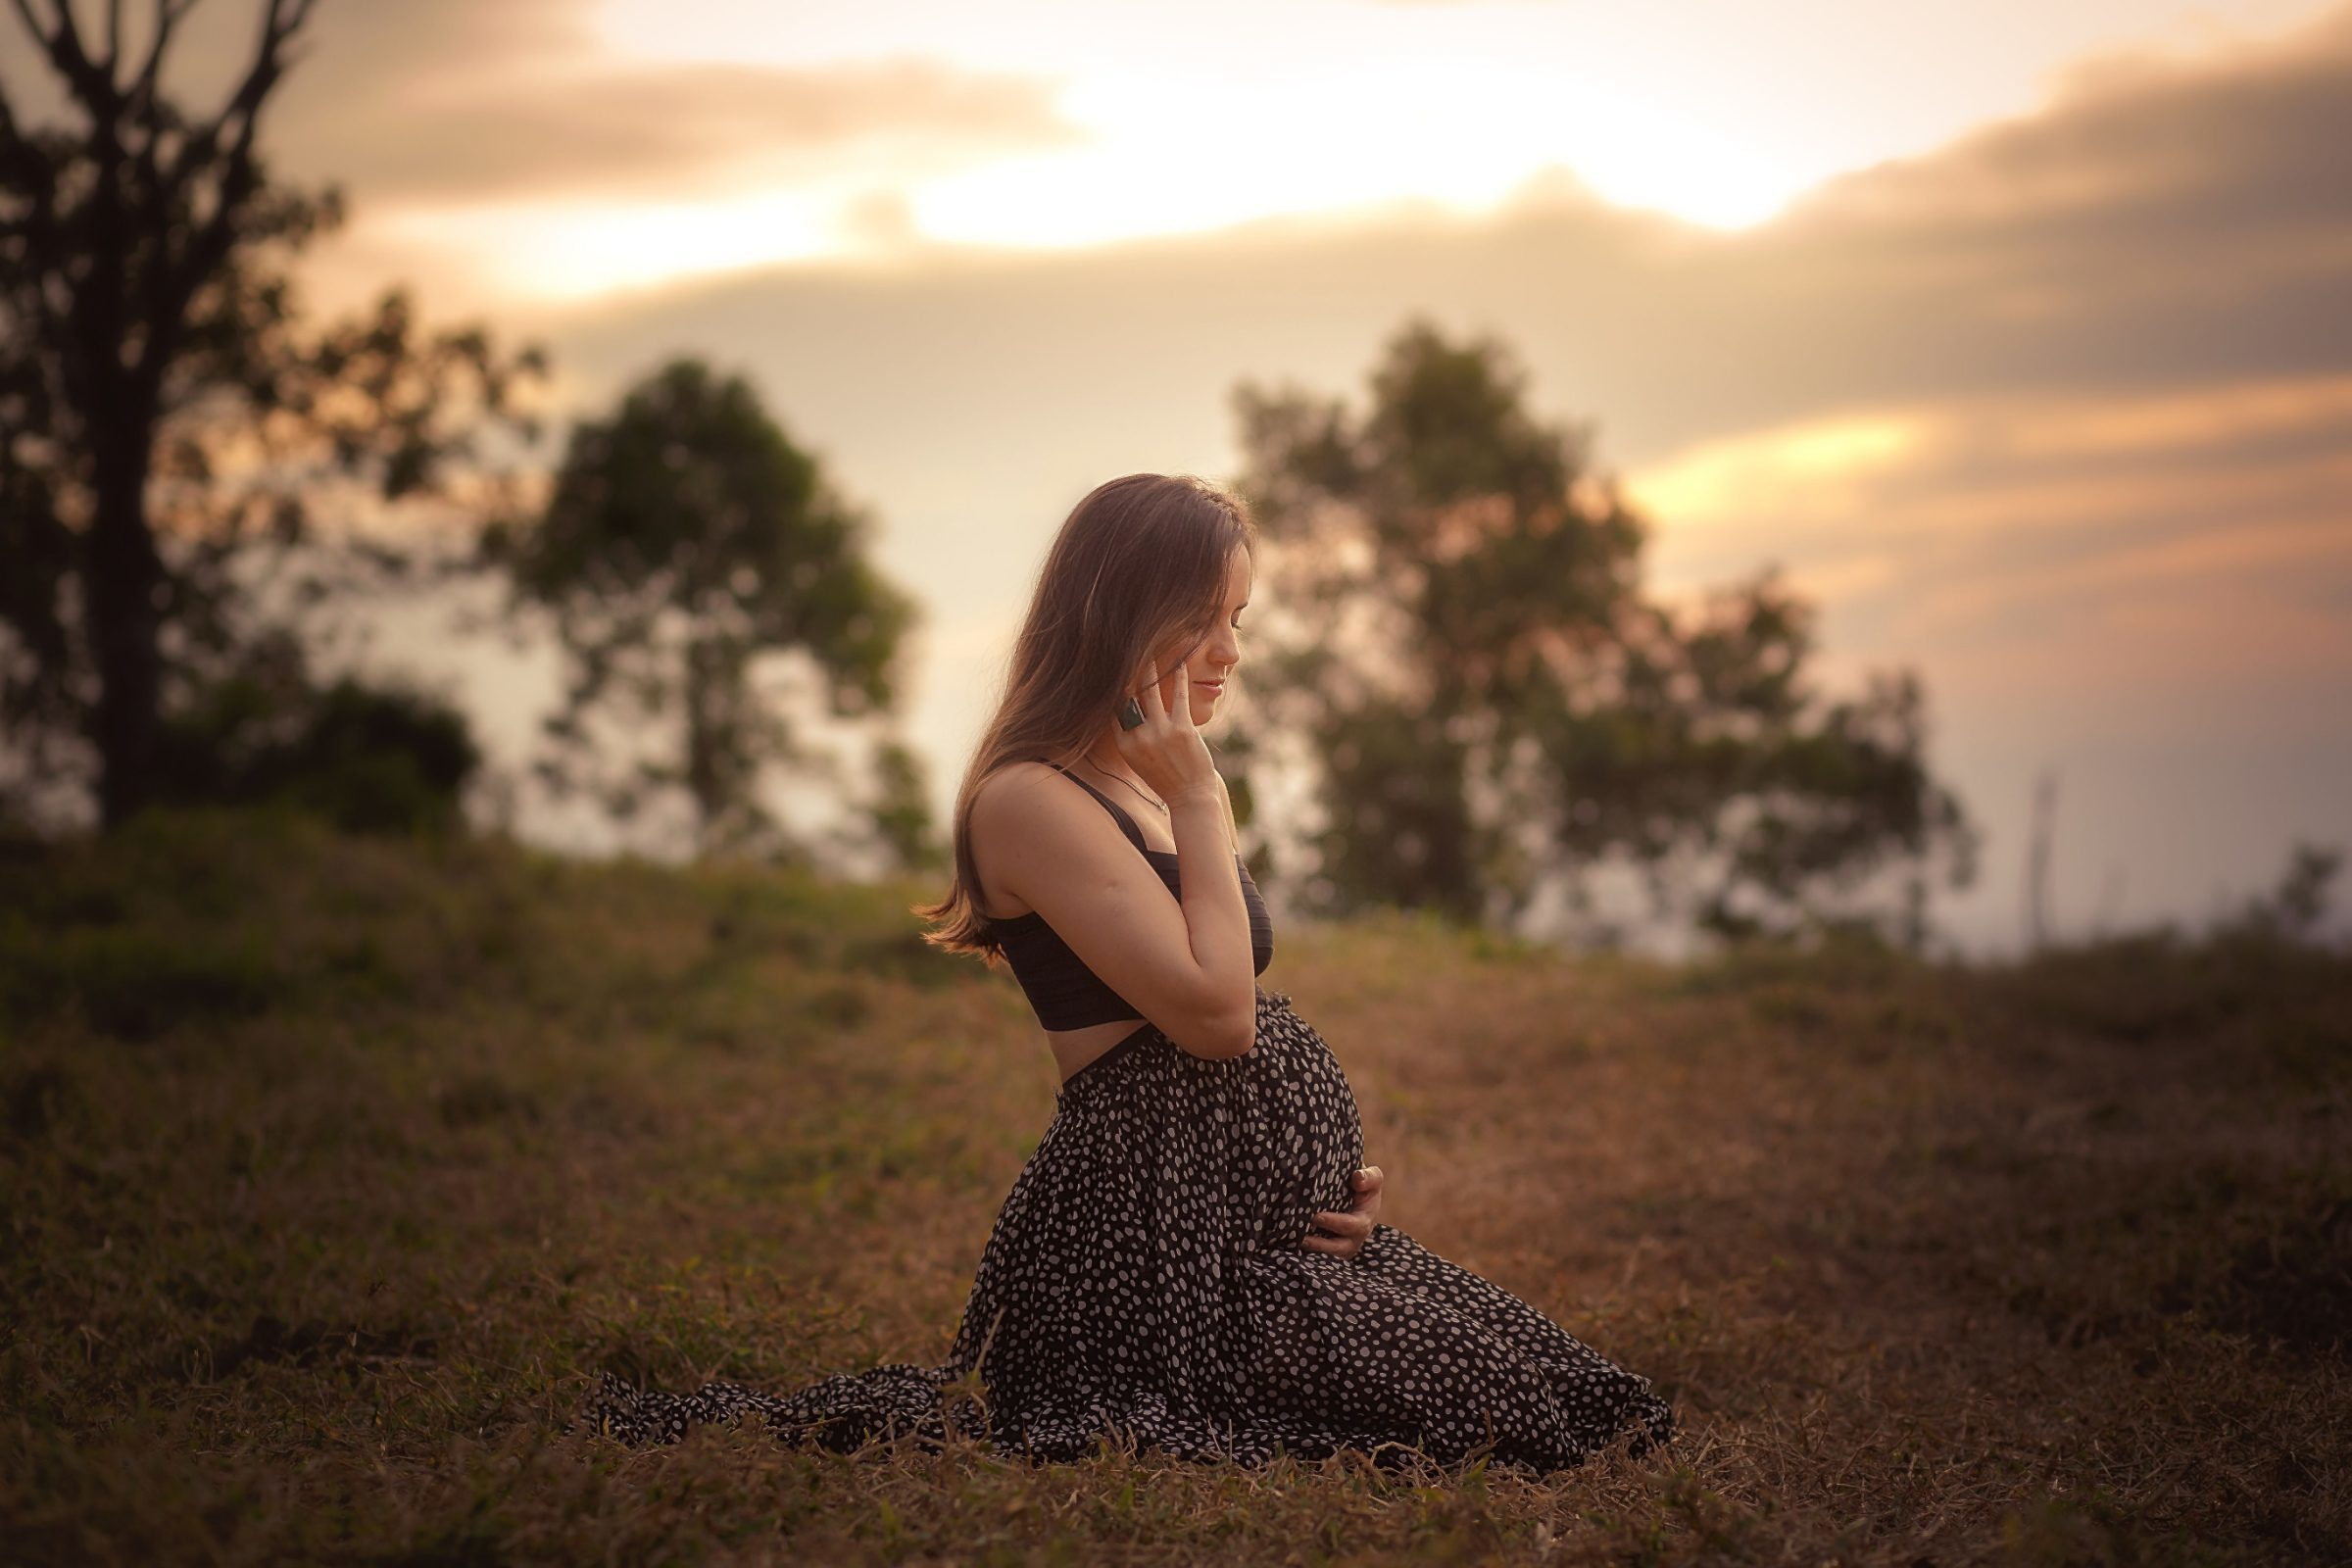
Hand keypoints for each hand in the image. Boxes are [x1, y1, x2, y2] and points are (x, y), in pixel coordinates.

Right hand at [1113, 646, 1220, 807]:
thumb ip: (1130, 735)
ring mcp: (1161, 733)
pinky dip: (1180, 677)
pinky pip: (1179, 697)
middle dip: (1128, 670)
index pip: (1114, 707)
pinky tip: (1181, 662)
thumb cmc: (1165, 777)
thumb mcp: (1139, 759)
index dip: (1113, 685)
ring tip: (1151, 649)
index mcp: (1124, 745)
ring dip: (1151, 668)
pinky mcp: (1183, 730)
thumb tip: (1125, 709)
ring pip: (1152, 692)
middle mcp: (1139, 738)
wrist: (1190, 798)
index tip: (1113, 666)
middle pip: (1129, 695)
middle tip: (1127, 648)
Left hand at [1303, 1165, 1383, 1258]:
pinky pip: (1323, 1258)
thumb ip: (1369, 1177)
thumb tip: (1357, 1178)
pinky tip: (1294, 1246)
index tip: (1317, 1217)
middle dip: (1323, 1245)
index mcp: (1364, 1220)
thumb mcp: (1372, 1178)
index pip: (1352, 1225)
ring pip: (1331, 1256)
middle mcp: (1355, 1237)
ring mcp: (1343, 1246)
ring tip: (1297, 1244)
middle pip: (1341, 1248)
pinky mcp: (1332, 1250)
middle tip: (1304, 1238)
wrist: (1357, 1195)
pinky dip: (1310, 1255)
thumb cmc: (1363, 1185)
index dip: (1335, 1223)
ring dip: (1314, 1252)